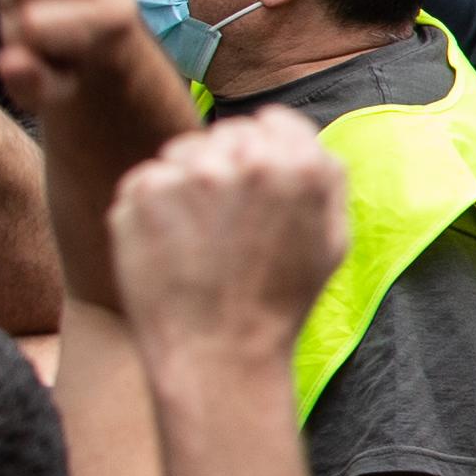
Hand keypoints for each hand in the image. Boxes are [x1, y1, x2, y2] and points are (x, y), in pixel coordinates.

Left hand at [103, 112, 354, 362]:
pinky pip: (147, 179)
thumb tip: (309, 145)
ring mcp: (189, 173)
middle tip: (225, 218)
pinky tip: (171, 244)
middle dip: (227, 164)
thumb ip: (327, 180)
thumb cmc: (278, 304)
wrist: (217, 354)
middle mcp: (246, 160)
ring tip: (198, 235)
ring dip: (188, 180)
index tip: (254, 180)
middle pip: (228, 133)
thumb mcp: (332, 242)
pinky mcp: (143, 192)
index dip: (265, 149)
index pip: (274, 121)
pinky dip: (154, 206)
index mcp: (301, 167)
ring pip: (184, 151)